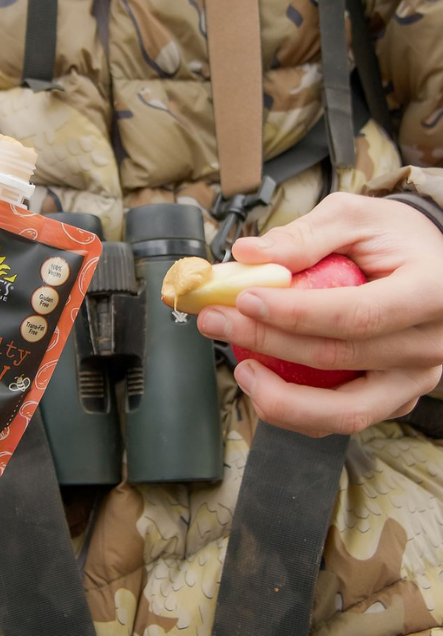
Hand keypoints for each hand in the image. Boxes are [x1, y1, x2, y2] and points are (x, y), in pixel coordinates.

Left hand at [196, 193, 442, 435]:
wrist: (432, 267)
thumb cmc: (394, 239)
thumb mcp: (354, 217)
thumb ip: (303, 236)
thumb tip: (248, 254)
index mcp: (430, 292)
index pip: (355, 314)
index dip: (294, 313)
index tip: (244, 299)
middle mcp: (429, 345)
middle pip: (340, 358)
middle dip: (266, 342)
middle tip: (215, 321)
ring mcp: (413, 380)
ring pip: (345, 411)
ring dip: (281, 398)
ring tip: (241, 369)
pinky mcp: (393, 399)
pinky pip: (342, 417)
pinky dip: (296, 410)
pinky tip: (262, 382)